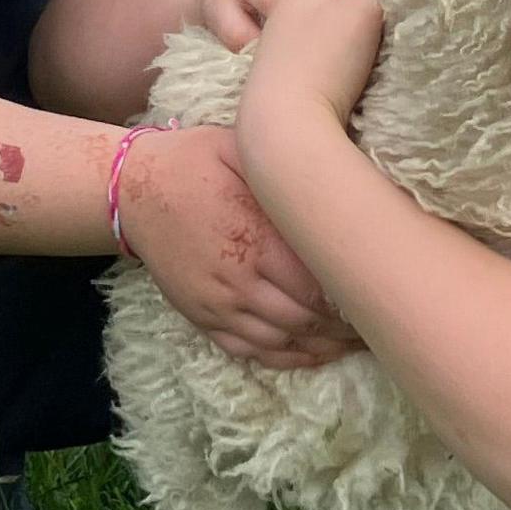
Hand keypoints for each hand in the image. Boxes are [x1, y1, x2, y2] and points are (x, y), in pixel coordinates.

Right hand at [123, 124, 358, 369]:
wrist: (133, 189)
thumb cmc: (196, 162)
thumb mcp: (243, 150)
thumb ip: (286, 174)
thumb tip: (338, 183)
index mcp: (254, 241)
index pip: (315, 288)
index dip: (349, 301)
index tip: (377, 297)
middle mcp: (236, 281)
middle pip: (303, 321)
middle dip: (342, 329)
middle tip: (376, 323)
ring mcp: (216, 305)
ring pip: (278, 343)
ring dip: (319, 349)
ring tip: (352, 343)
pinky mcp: (200, 317)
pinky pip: (247, 351)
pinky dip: (283, 359)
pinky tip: (309, 354)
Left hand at [239, 0, 388, 130]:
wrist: (282, 125)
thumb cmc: (320, 60)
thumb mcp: (361, 8)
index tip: (414, 6)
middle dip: (385, 8)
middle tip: (401, 30)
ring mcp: (298, 34)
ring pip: (354, 23)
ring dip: (374, 36)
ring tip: (384, 54)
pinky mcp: (303, 66)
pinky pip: (342, 50)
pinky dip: (358, 58)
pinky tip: (365, 73)